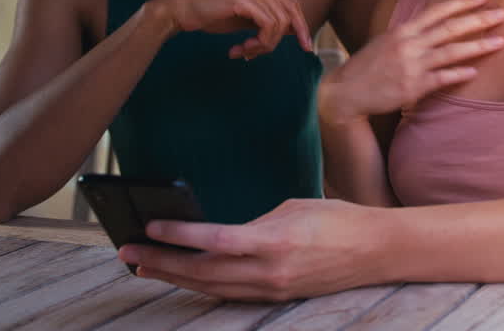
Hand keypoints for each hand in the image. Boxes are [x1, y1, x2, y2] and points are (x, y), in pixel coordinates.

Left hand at [119, 198, 386, 300]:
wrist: (377, 249)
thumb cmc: (337, 218)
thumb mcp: (292, 207)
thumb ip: (254, 224)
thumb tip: (221, 235)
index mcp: (275, 240)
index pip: (216, 240)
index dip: (179, 236)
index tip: (149, 228)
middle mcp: (271, 270)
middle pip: (204, 271)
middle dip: (162, 262)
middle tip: (126, 252)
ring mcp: (273, 288)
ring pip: (212, 287)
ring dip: (175, 278)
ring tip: (144, 266)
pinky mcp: (277, 295)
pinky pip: (230, 293)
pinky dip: (202, 285)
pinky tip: (183, 277)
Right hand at [147, 0, 312, 59]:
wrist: (177, 10)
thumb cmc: (207, 15)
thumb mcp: (242, 18)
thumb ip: (264, 20)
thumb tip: (290, 31)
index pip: (291, 4)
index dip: (301, 27)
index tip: (306, 47)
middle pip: (290, 13)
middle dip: (280, 40)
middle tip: (257, 54)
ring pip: (279, 24)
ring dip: (263, 45)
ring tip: (243, 52)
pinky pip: (268, 26)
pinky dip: (258, 43)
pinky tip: (238, 50)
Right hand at [318, 0, 503, 122]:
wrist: (346, 92)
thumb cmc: (367, 67)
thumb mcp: (386, 42)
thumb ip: (409, 34)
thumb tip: (431, 27)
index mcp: (403, 30)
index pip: (437, 11)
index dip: (461, 3)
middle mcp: (409, 44)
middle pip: (450, 28)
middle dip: (478, 20)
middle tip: (503, 14)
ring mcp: (411, 65)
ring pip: (451, 52)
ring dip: (478, 46)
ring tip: (500, 42)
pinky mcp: (412, 87)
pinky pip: (441, 78)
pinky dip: (459, 74)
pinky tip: (475, 71)